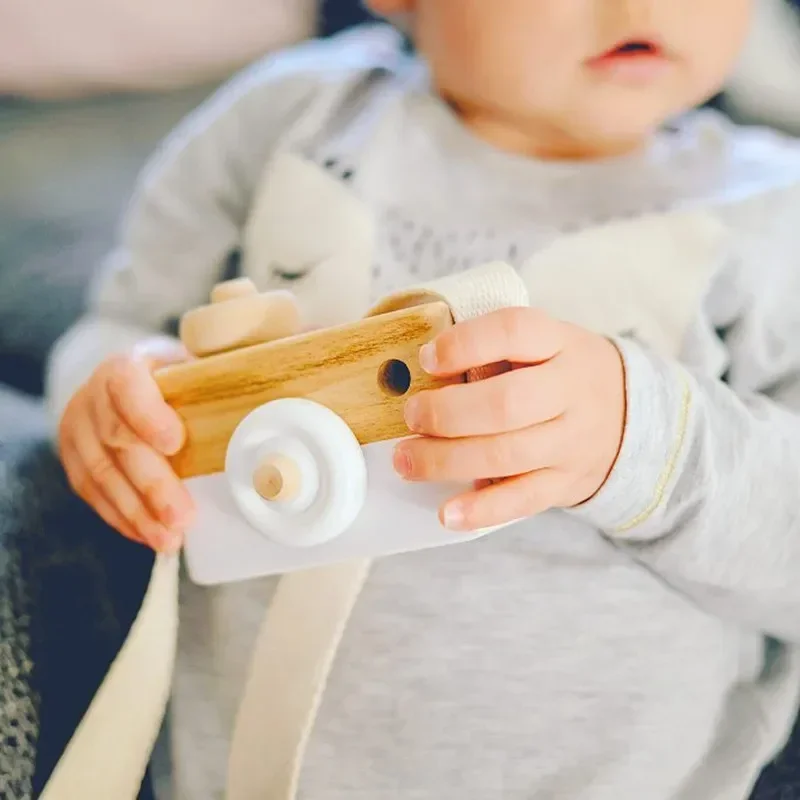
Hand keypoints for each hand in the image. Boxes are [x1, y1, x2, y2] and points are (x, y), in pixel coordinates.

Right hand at [58, 338, 194, 552]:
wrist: (124, 386)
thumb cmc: (172, 382)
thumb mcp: (190, 371)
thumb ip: (213, 387)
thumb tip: (258, 410)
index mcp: (123, 368)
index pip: (127, 385)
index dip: (147, 415)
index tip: (175, 443)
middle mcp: (92, 397)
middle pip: (119, 441)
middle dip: (152, 485)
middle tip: (182, 517)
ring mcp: (77, 431)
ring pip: (102, 475)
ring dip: (138, 513)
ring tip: (169, 539)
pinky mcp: (73, 460)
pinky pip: (93, 494)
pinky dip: (123, 518)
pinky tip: (148, 535)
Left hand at [392, 308, 626, 530]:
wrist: (626, 415)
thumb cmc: (557, 372)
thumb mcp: (539, 343)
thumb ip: (490, 350)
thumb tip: (422, 372)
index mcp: (559, 342)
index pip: (514, 331)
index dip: (465, 344)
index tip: (427, 359)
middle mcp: (571, 390)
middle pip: (507, 403)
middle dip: (448, 413)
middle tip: (411, 416)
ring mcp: (572, 441)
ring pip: (507, 455)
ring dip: (447, 461)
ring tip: (406, 461)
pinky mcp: (565, 483)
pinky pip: (522, 500)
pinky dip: (482, 510)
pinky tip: (447, 513)